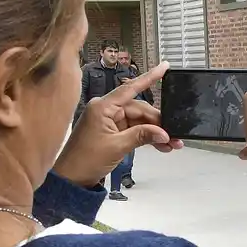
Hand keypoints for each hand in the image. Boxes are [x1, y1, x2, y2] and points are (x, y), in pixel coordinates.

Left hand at [54, 62, 179, 186]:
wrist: (71, 179)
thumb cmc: (85, 160)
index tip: (164, 67)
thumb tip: (163, 133)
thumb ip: (142, 136)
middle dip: (158, 122)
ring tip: (172, 143)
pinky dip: (147, 137)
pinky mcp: (112, 132)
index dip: (149, 77)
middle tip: (175, 135)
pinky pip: (134, 130)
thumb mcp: (117, 147)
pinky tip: (161, 145)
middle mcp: (106, 110)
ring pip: (139, 121)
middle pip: (139, 109)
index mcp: (103, 107)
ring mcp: (109, 121)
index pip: (130, 88)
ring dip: (155, 132)